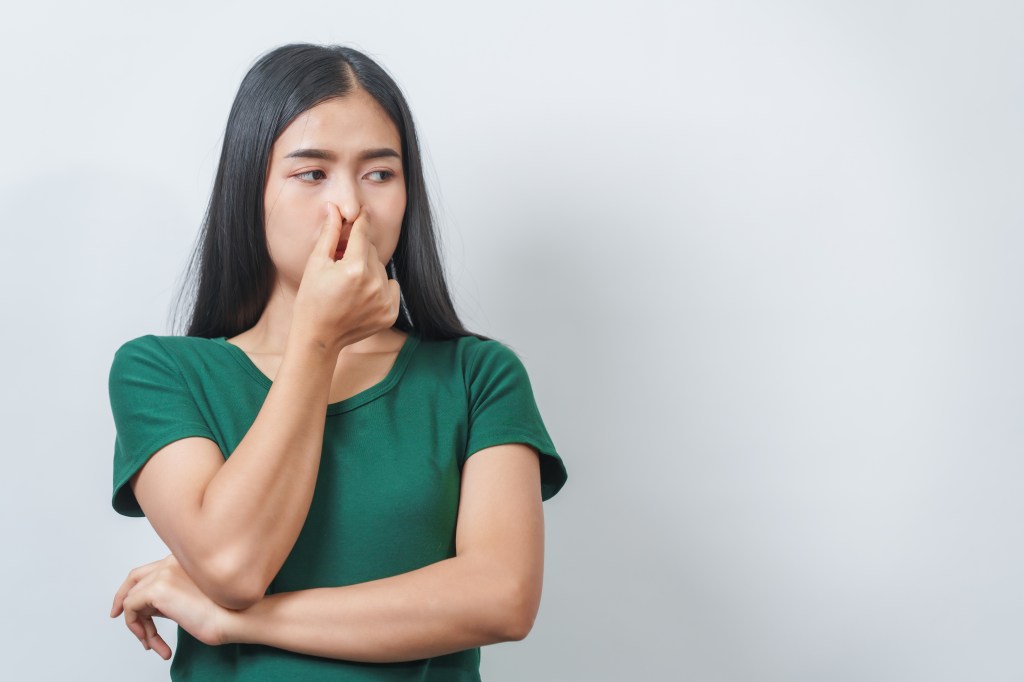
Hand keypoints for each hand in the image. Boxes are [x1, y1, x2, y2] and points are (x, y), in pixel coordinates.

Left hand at [111, 555, 230, 658]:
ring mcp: (164, 572)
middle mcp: (172, 560)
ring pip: (131, 598)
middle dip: (122, 601)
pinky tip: (151, 642)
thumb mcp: (193, 598)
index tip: (123, 605)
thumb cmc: (225, 613)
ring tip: (151, 643)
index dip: (132, 587)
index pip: (149, 569)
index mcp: (185, 559)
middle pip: (134, 579)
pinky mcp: (157, 589)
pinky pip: (130, 608)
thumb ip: (170, 595)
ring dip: (138, 624)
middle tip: (115, 616)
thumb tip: (148, 608)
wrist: (236, 618)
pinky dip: (136, 627)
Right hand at [293, 202, 401, 351]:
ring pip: (381, 269)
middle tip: (341, 265)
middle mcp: (374, 283)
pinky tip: (361, 297)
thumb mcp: (316, 263)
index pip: (363, 233)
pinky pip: (390, 287)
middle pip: (371, 251)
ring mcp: (384, 300)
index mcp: (354, 268)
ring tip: (349, 285)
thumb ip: (330, 234)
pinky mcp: (390, 313)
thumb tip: (334, 209)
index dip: (361, 221)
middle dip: (358, 252)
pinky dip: (379, 287)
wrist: (319, 337)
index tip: (363, 212)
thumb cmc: (312, 299)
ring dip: (368, 270)